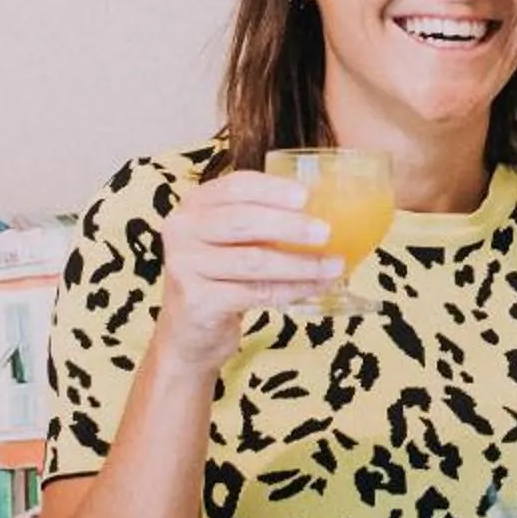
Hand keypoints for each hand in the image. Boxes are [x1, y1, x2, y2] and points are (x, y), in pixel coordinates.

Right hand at [151, 170, 344, 372]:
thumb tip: (324, 208)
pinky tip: (316, 287)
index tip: (306, 195)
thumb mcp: (231, 240)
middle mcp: (183, 230)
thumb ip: (261, 220)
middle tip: (325, 232)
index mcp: (194, 204)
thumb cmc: (220, 275)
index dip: (272, 189)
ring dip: (300, 264)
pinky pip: (256, 292)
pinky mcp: (198, 301)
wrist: (189, 331)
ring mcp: (186, 266)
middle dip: (290, 226)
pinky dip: (292, 289)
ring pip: (254, 261)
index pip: (235, 187)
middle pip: (243, 221)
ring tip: (333, 265)